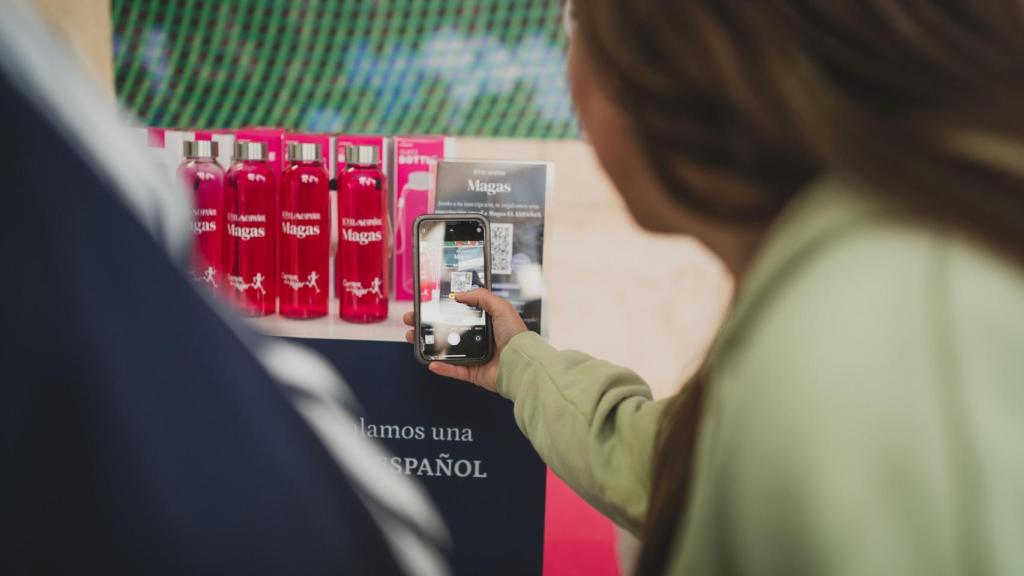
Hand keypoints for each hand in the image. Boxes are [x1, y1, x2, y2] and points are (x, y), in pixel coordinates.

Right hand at [404, 289, 527, 392]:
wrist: (521, 363)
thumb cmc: (516, 336)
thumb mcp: (501, 307)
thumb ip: (481, 297)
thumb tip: (460, 293)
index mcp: (485, 323)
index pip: (458, 314)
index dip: (441, 310)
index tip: (426, 306)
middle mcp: (479, 339)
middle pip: (447, 331)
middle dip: (428, 326)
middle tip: (412, 320)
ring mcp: (475, 357)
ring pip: (446, 351)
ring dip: (429, 345)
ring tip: (413, 337)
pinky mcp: (473, 373)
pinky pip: (454, 370)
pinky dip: (442, 367)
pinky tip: (429, 362)